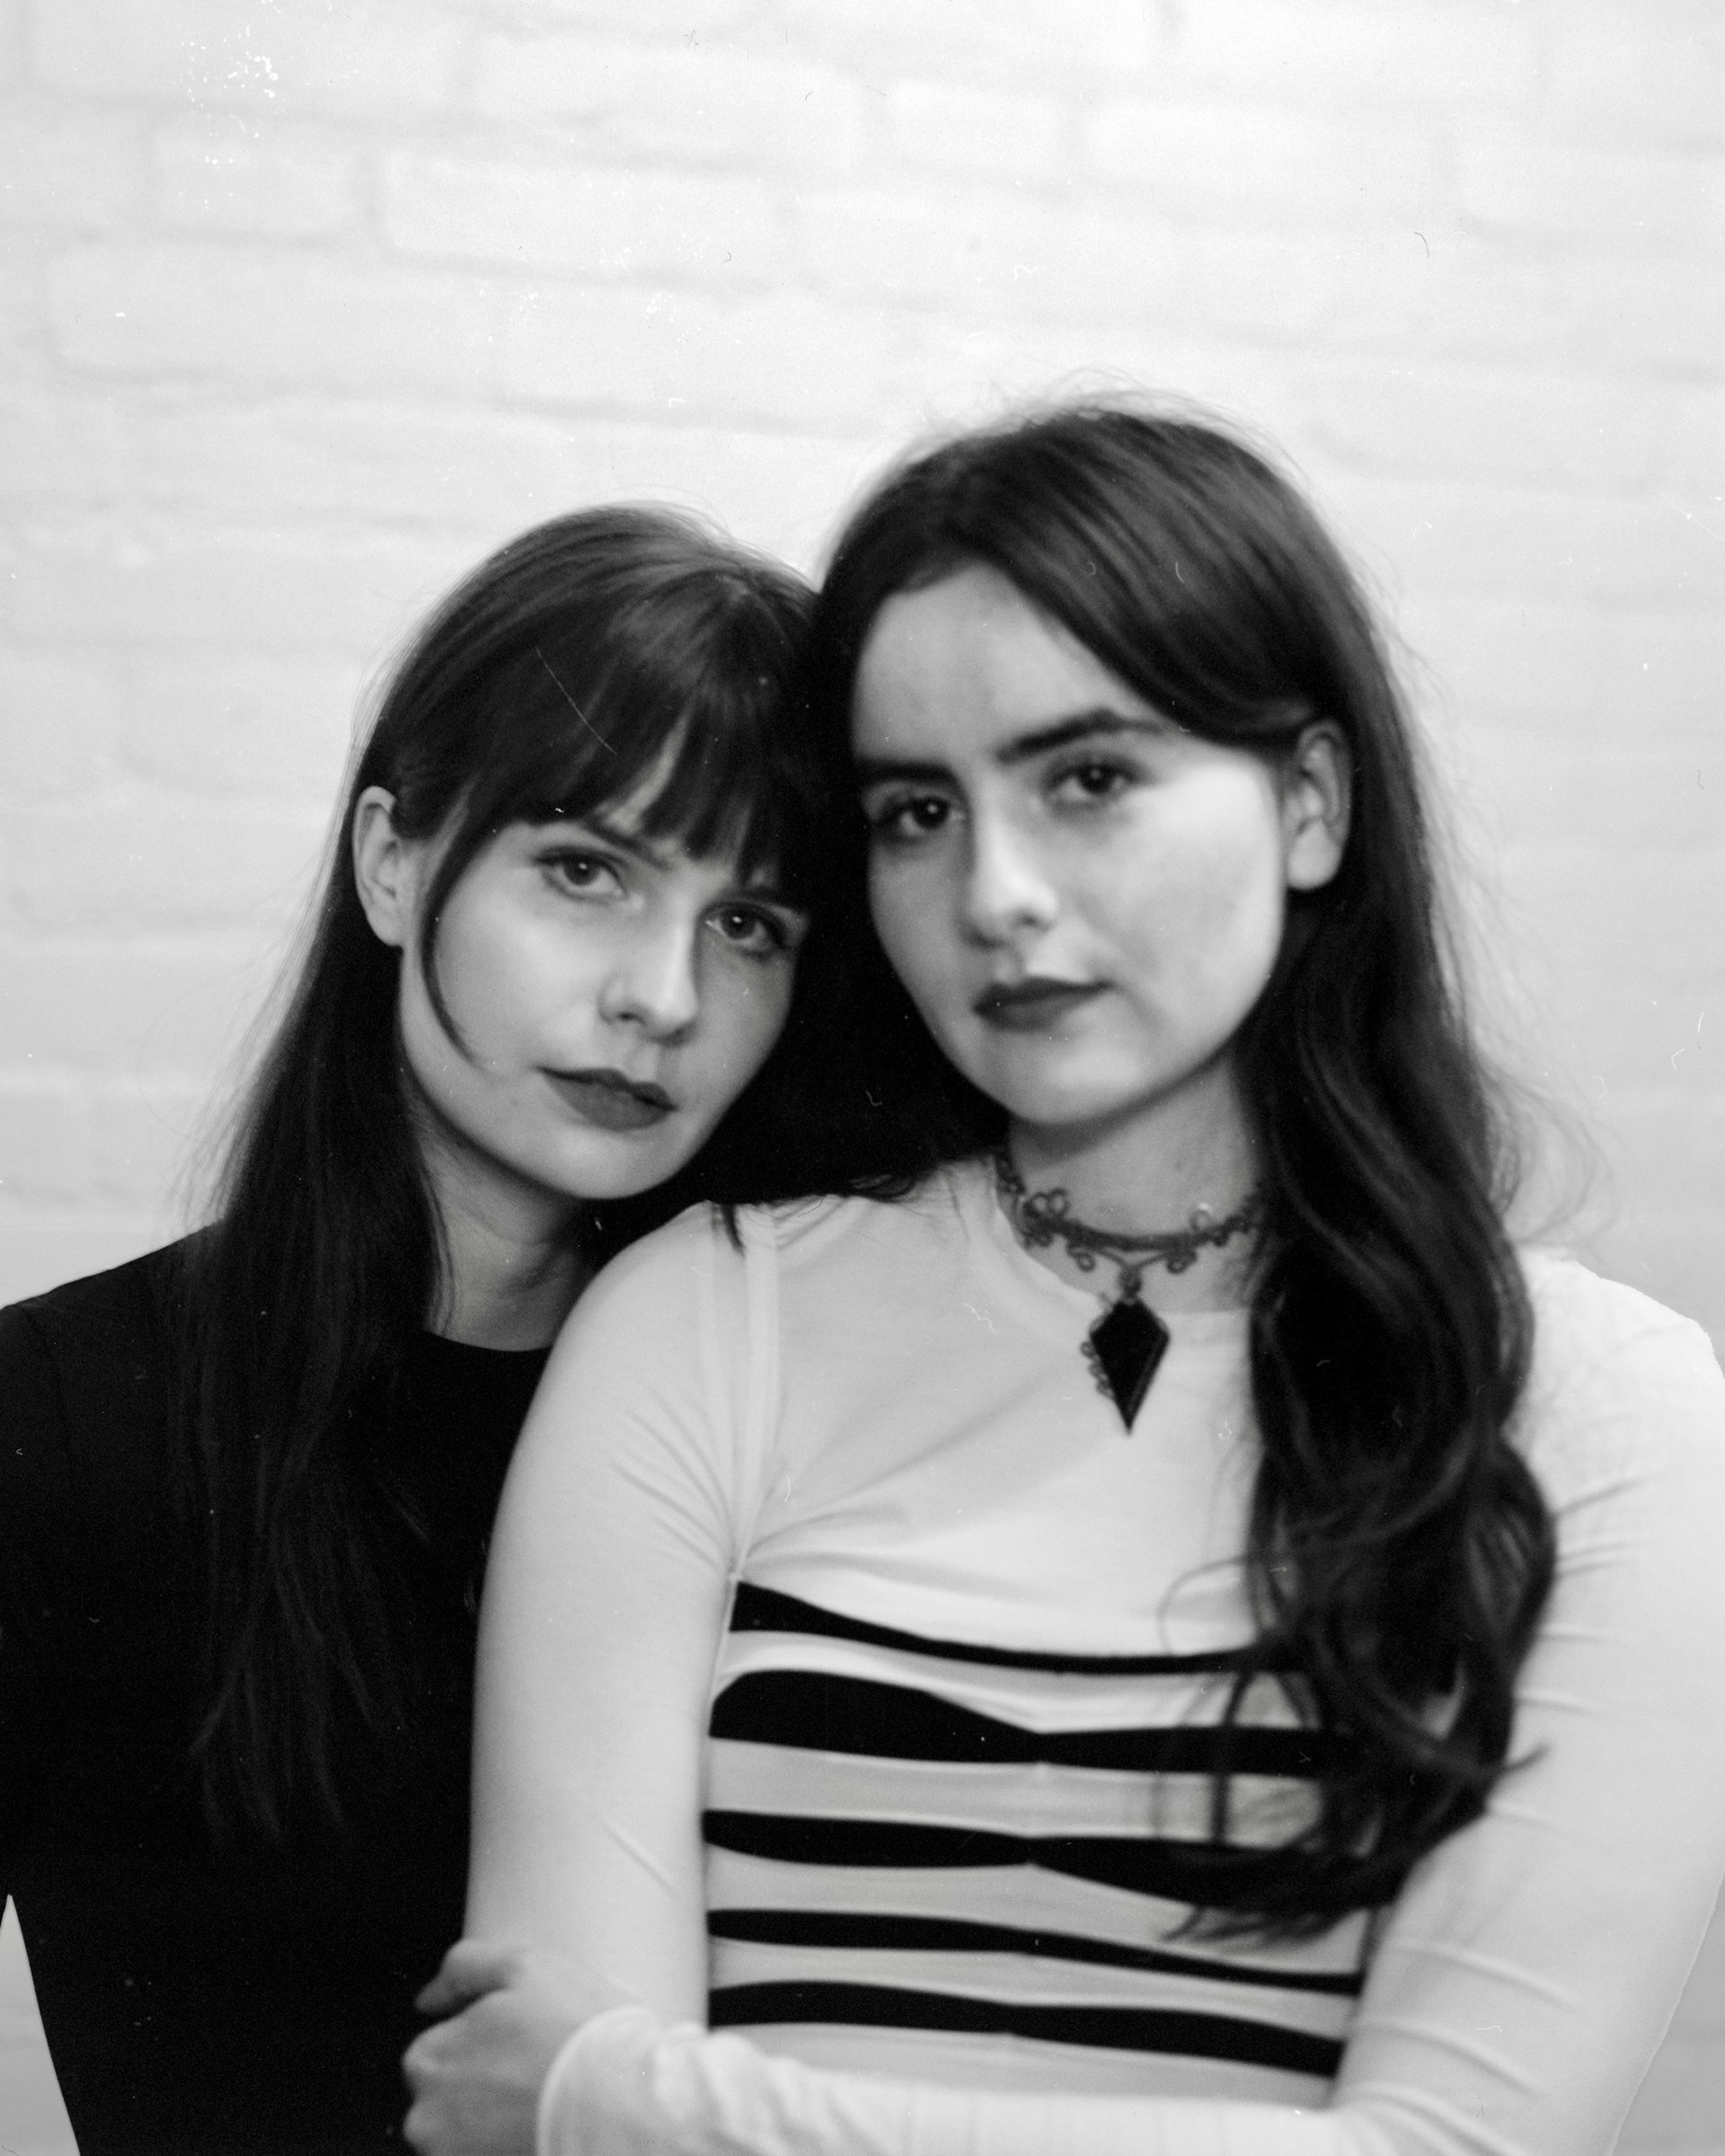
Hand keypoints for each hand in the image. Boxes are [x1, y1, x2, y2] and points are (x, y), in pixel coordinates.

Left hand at [403, 1939, 618, 2155]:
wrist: (624, 2107)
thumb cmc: (577, 2033)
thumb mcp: (525, 1966)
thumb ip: (466, 1967)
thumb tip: (430, 1997)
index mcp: (428, 2059)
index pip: (440, 2047)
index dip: (485, 2042)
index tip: (523, 2043)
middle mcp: (426, 2120)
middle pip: (449, 2099)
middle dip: (486, 2090)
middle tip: (538, 2075)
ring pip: (469, 2138)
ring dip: (498, 2127)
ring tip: (548, 2107)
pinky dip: (513, 2148)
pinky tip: (545, 2133)